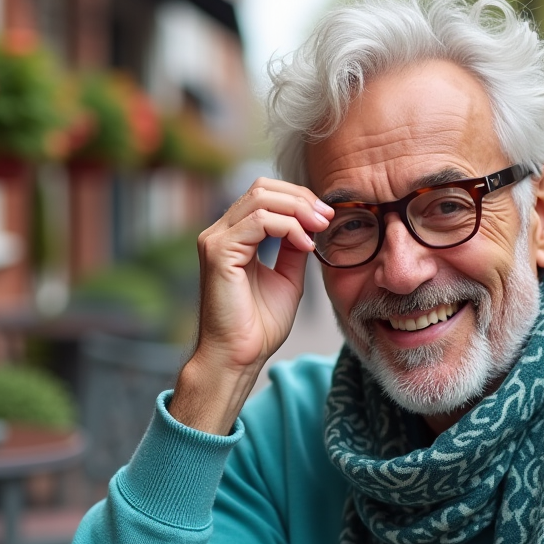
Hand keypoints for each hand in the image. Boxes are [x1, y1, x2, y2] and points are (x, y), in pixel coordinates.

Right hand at [169, 178, 333, 433]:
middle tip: (327, 217)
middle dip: (301, 197)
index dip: (298, 197)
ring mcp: (216, 240)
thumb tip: (311, 223)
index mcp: (233, 236)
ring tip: (320, 227)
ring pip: (261, 198)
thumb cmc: (258, 325)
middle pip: (262, 188)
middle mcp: (219, 233)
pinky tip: (305, 245)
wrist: (240, 356)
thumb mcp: (287, 277)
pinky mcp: (219, 252)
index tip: (327, 216)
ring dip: (298, 209)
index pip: (264, 194)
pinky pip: (259, 222)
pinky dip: (288, 227)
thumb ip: (294, 247)